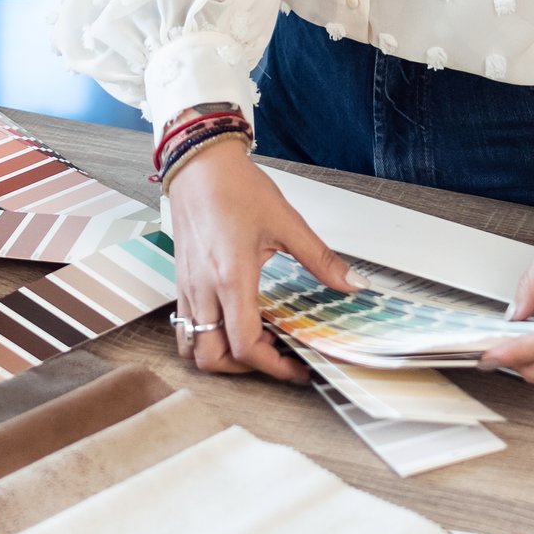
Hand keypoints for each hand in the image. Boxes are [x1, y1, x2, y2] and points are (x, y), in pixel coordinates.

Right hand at [161, 140, 353, 382]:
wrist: (200, 163)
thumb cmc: (236, 187)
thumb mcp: (287, 223)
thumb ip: (321, 259)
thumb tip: (352, 283)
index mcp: (231, 277)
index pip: (245, 346)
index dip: (273, 367)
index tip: (297, 367)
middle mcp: (203, 288)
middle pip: (212, 359)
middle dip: (245, 369)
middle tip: (275, 356)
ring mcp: (187, 287)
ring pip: (192, 347)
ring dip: (220, 356)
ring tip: (251, 342)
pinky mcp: (181, 280)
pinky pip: (185, 325)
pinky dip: (206, 337)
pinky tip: (232, 319)